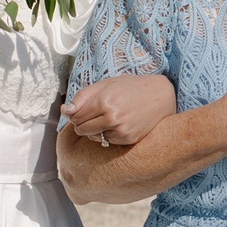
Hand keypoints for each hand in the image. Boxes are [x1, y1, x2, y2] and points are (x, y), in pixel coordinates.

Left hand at [60, 74, 177, 147]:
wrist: (161, 96)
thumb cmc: (131, 87)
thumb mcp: (105, 84)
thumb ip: (82, 97)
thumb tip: (65, 111)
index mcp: (103, 101)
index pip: (75, 116)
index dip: (76, 113)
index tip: (82, 109)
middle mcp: (111, 117)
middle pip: (81, 129)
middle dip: (83, 123)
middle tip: (95, 113)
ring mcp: (121, 130)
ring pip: (92, 138)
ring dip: (95, 130)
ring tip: (108, 117)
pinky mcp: (128, 140)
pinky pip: (106, 142)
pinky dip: (108, 135)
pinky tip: (118, 124)